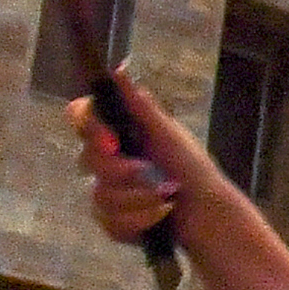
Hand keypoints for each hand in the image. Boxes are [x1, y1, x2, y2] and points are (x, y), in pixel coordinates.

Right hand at [72, 82, 187, 247]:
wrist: (206, 212)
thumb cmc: (190, 166)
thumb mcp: (168, 133)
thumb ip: (140, 105)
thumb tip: (119, 67)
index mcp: (120, 132)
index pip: (82, 119)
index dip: (90, 129)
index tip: (112, 143)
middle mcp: (108, 159)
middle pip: (88, 160)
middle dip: (122, 171)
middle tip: (149, 173)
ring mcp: (107, 191)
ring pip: (99, 196)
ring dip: (138, 199)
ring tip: (167, 197)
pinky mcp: (112, 220)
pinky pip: (109, 222)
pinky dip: (139, 220)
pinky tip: (161, 216)